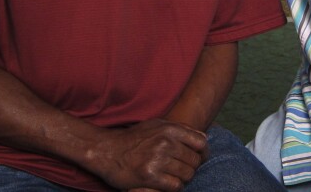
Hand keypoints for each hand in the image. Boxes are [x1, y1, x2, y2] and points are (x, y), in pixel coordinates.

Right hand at [86, 119, 207, 190]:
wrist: (107, 151)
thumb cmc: (134, 138)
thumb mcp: (157, 125)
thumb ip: (180, 130)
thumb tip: (204, 139)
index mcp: (169, 129)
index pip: (201, 143)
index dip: (203, 153)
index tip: (200, 158)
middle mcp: (165, 143)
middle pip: (195, 161)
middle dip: (191, 167)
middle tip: (182, 169)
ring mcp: (157, 160)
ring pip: (187, 175)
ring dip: (183, 178)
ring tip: (173, 176)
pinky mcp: (150, 177)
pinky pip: (175, 186)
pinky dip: (174, 187)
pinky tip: (166, 183)